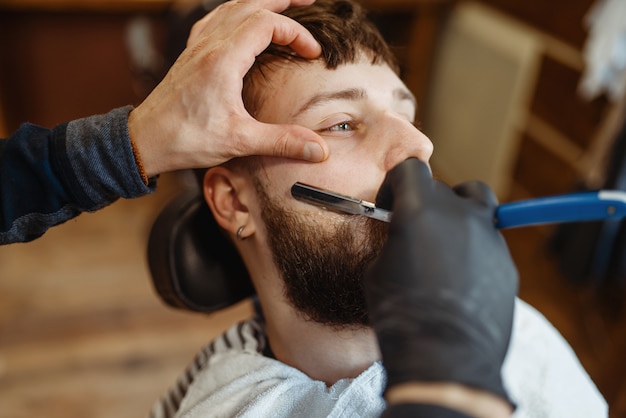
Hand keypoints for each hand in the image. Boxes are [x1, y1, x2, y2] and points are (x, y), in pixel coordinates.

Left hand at [129, 0, 328, 176]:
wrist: (145, 140)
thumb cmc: (186, 139)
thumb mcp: (239, 142)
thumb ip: (282, 141)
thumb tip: (319, 150)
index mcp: (223, 59)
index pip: (267, 24)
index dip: (296, 33)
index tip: (312, 53)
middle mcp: (209, 45)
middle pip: (250, 4)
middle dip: (283, 1)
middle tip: (309, 1)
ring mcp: (197, 47)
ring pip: (231, 6)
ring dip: (259, 1)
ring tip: (283, 3)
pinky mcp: (190, 54)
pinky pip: (215, 18)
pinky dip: (235, 11)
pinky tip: (241, 18)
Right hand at [365, 158, 517, 405]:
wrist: (445, 358)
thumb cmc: (401, 315)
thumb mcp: (378, 270)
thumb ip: (394, 239)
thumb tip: (403, 234)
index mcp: (420, 210)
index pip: (410, 169)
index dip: (395, 184)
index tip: (389, 206)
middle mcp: (459, 214)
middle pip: (442, 188)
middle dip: (424, 203)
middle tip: (414, 232)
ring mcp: (488, 236)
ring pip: (476, 204)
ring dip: (458, 214)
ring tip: (444, 244)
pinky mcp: (506, 261)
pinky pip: (488, 240)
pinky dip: (473, 247)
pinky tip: (460, 279)